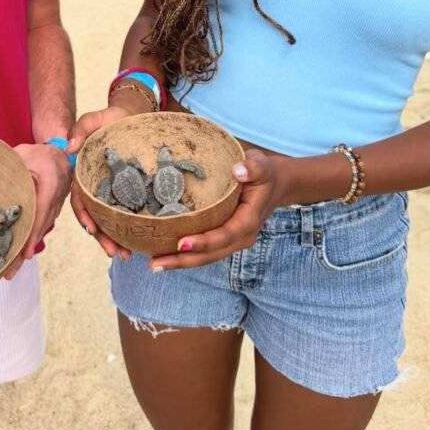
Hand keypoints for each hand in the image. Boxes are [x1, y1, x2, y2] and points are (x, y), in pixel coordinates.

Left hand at [7, 142, 72, 278]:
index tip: (24, 254)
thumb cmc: (38, 152)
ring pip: (41, 229)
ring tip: (11, 269)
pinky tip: (20, 251)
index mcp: (50, 183)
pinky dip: (32, 238)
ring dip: (27, 248)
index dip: (31, 234)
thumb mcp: (22, 155)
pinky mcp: (53, 208)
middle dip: (25, 251)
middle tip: (9, 272)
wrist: (61, 151)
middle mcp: (56, 197)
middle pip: (40, 227)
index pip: (40, 212)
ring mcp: (57, 205)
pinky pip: (42, 225)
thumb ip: (9, 169)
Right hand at [66, 104, 135, 260]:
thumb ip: (80, 129)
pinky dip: (130, 226)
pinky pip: (127, 210)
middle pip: (95, 216)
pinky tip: (139, 240)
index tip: (92, 230)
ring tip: (127, 255)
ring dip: (116, 238)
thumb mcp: (94, 119)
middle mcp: (96, 186)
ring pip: (110, 219)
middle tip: (116, 253)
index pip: (80, 200)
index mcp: (83, 174)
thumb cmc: (110, 118)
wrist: (132, 114)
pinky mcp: (129, 189)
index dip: (84, 216)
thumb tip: (70, 148)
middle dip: (103, 237)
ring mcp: (112, 190)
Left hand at [148, 150, 282, 270]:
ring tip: (154, 264)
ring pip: (205, 257)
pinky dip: (185, 255)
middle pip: (210, 255)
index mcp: (248, 222)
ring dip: (180, 262)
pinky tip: (164, 254)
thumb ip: (252, 167)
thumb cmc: (264, 173)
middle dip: (183, 261)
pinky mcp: (223, 239)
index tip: (181, 243)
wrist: (275, 184)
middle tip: (155, 263)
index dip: (203, 242)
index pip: (224, 236)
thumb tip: (238, 170)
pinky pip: (204, 251)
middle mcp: (240, 237)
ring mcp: (232, 241)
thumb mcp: (261, 166)